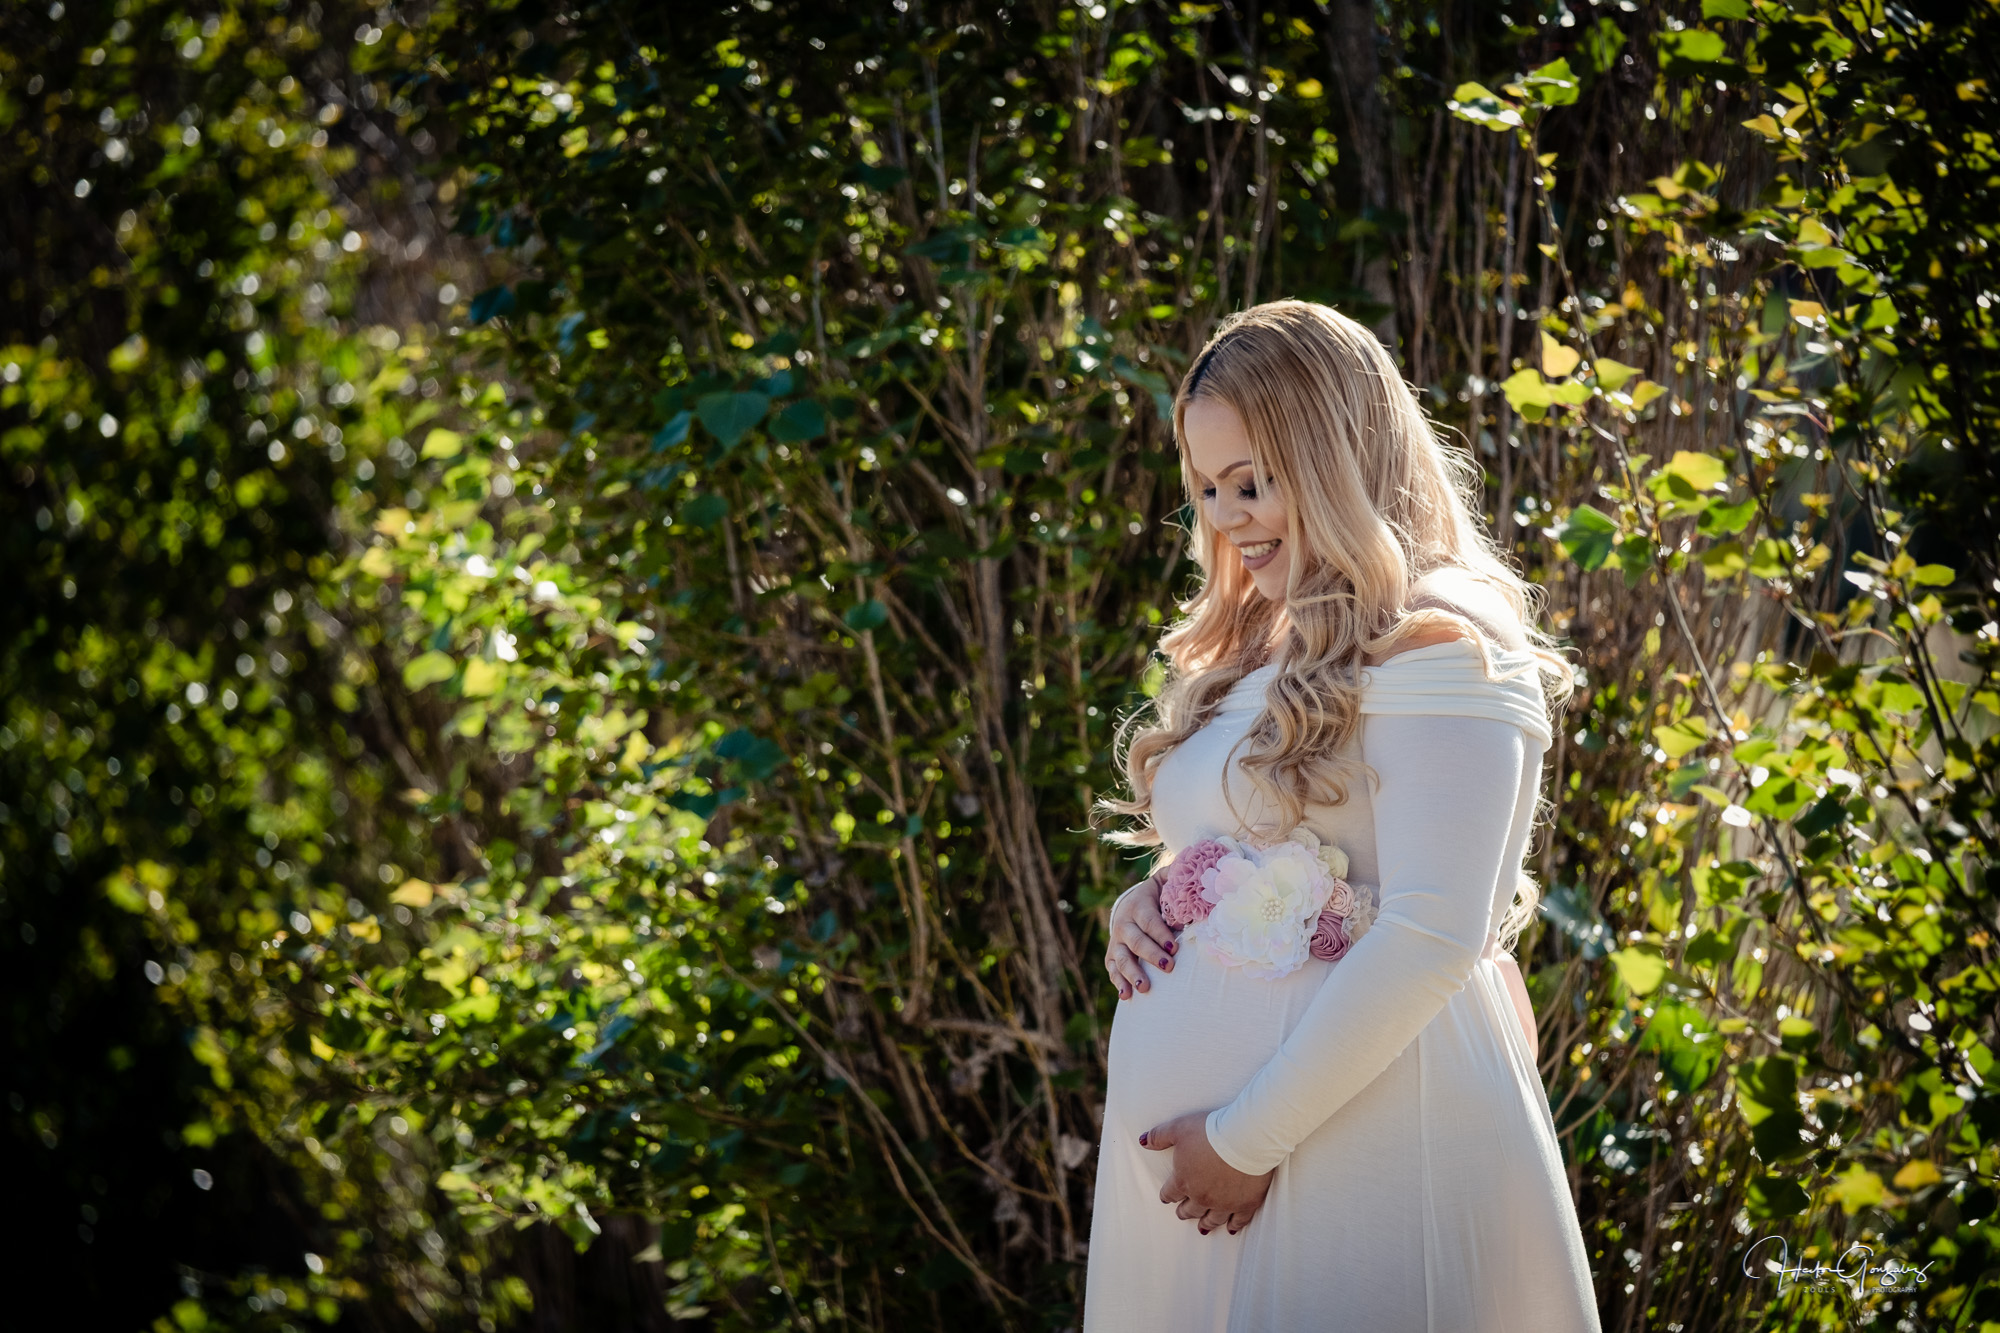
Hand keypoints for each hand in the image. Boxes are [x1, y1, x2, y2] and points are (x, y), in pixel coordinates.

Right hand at [1104, 871, 1175, 998]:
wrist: (1133, 903)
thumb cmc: (1159, 895)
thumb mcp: (1167, 881)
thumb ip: (1179, 876)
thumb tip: (1200, 871)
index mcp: (1138, 905)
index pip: (1149, 920)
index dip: (1160, 934)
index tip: (1174, 947)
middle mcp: (1124, 923)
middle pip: (1135, 941)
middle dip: (1151, 954)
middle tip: (1168, 966)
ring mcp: (1117, 941)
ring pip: (1121, 958)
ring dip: (1132, 973)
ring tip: (1145, 987)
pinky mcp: (1113, 955)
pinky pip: (1113, 970)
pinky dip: (1118, 983)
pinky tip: (1126, 996)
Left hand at [1143, 1111, 1272, 1234]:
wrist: (1246, 1138)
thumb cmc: (1210, 1131)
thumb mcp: (1178, 1128)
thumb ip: (1158, 1136)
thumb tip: (1143, 1141)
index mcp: (1184, 1180)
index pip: (1170, 1193)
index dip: (1167, 1195)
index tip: (1167, 1197)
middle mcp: (1202, 1197)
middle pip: (1189, 1209)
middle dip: (1184, 1211)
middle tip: (1182, 1213)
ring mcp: (1225, 1203)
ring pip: (1212, 1219)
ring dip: (1205, 1224)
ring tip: (1202, 1228)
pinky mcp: (1246, 1204)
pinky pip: (1238, 1220)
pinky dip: (1234, 1226)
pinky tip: (1231, 1229)